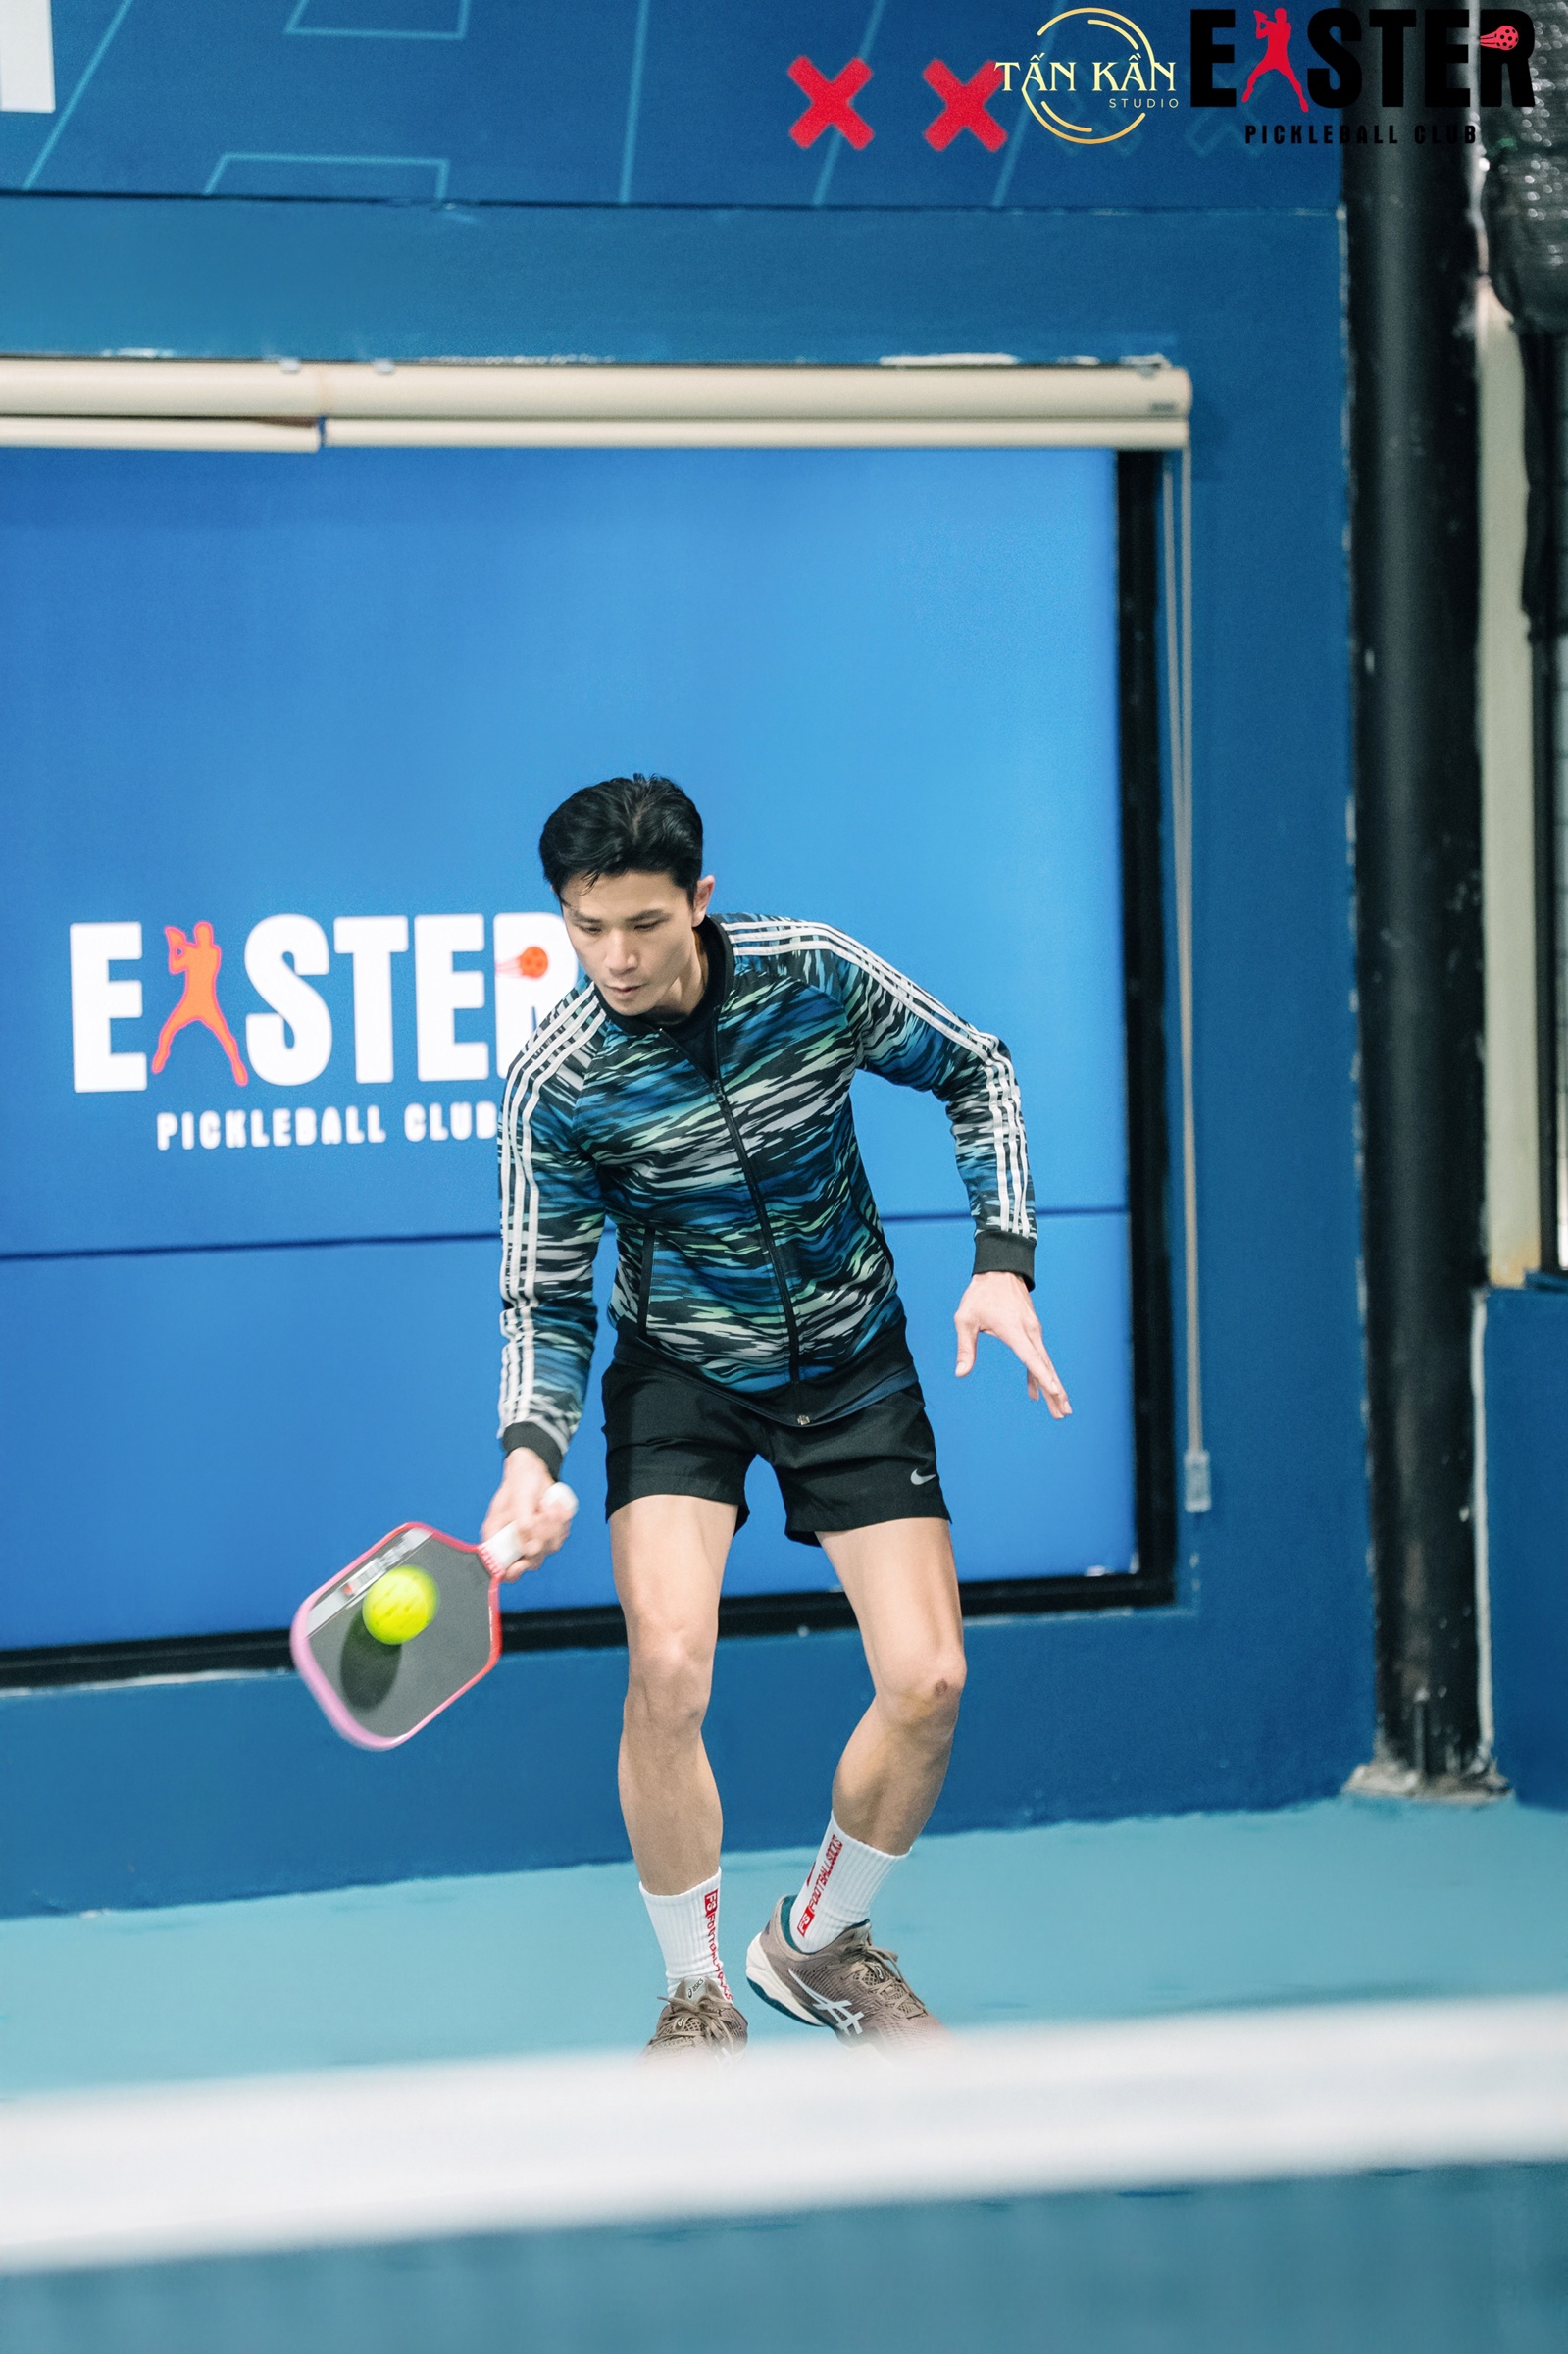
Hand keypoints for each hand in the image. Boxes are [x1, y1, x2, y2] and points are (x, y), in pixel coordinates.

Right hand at [481, 1447, 575, 1579]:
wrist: (534, 1471)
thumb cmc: (520, 1482)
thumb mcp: (519, 1499)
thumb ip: (523, 1524)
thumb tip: (530, 1547)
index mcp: (498, 1537)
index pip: (503, 1570)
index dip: (513, 1572)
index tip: (523, 1562)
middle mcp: (515, 1542)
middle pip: (532, 1560)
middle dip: (542, 1536)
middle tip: (542, 1513)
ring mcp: (533, 1539)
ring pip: (550, 1547)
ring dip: (554, 1525)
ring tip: (547, 1504)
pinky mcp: (549, 1534)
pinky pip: (561, 1536)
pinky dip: (562, 1521)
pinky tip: (555, 1505)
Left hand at [954, 1271, 1071, 1416]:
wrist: (999, 1269)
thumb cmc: (980, 1294)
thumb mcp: (965, 1318)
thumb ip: (965, 1347)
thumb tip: (961, 1373)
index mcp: (1014, 1330)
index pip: (1031, 1358)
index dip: (1043, 1377)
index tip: (1055, 1392)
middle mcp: (1029, 1332)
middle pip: (1045, 1366)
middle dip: (1055, 1391)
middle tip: (1064, 1413)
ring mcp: (1033, 1331)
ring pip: (1044, 1363)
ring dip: (1052, 1386)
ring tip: (1060, 1410)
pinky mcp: (1031, 1330)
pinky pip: (1037, 1356)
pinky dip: (1038, 1373)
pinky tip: (1036, 1391)